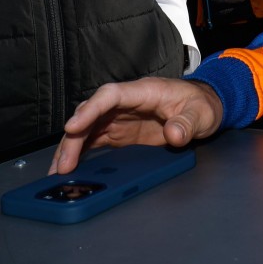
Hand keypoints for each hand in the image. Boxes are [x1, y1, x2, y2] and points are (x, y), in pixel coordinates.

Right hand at [49, 78, 223, 174]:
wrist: (204, 107)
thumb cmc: (200, 104)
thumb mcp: (200, 114)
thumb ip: (187, 123)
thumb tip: (175, 134)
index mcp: (142, 92)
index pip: (109, 96)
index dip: (89, 110)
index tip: (73, 127)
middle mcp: (125, 104)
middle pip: (90, 115)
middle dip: (73, 138)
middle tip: (62, 165)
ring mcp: (120, 118)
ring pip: (87, 129)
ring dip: (71, 148)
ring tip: (58, 172)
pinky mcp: (120, 133)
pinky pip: (94, 141)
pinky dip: (80, 154)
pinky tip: (70, 169)